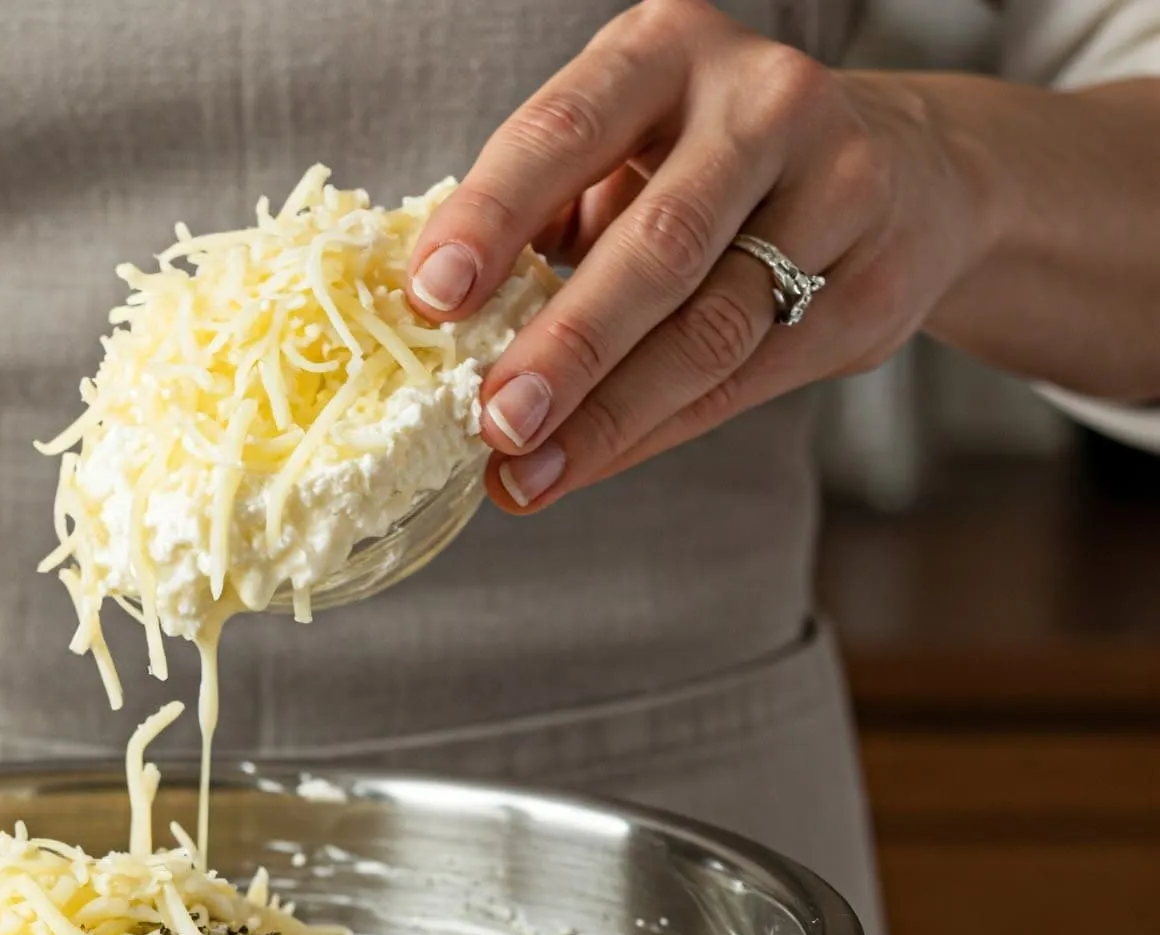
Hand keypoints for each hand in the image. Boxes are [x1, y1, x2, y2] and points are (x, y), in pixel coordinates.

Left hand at [405, 0, 986, 513]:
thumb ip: (543, 215)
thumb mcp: (624, 153)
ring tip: (526, 474)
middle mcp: (763, 103)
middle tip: (495, 422)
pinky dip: (654, 432)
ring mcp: (836, 190)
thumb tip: (434, 324)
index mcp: (668, 54)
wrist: (907, 175)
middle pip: (657, 245)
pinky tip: (589, 464)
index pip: (566, 130)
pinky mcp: (871, 284)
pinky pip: (746, 379)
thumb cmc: (711, 169)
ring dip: (608, 416)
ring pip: (710, 329)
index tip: (432, 295)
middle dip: (567, 346)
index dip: (494, 215)